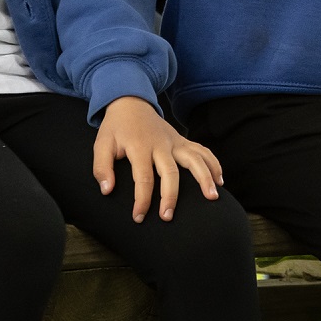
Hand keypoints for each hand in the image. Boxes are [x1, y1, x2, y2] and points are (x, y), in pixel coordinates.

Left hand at [92, 95, 223, 222]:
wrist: (131, 102)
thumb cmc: (116, 128)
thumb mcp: (101, 145)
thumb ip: (102, 168)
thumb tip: (107, 190)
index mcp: (140, 146)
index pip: (143, 177)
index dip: (142, 200)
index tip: (139, 217)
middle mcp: (161, 144)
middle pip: (171, 172)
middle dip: (171, 196)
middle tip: (168, 217)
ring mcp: (175, 141)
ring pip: (194, 159)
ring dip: (205, 178)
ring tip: (212, 197)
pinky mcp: (183, 140)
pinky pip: (202, 151)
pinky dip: (213, 164)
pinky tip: (220, 180)